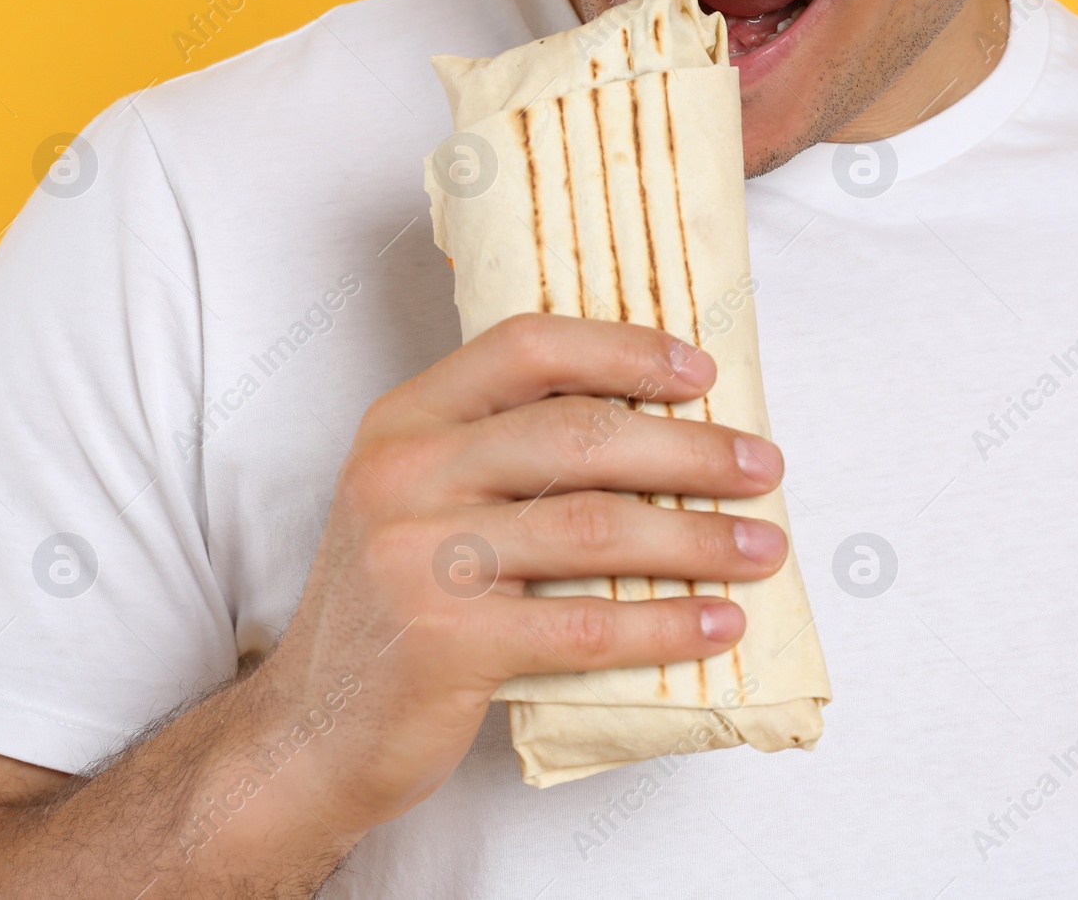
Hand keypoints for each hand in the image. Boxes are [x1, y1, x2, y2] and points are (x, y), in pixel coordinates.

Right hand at [256, 313, 787, 831]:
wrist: (312, 730)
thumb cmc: (395, 607)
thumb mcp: (420, 501)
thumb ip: (502, 454)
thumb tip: (657, 429)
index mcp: (405, 420)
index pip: (526, 347)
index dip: (624, 351)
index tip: (703, 375)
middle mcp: (405, 473)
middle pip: (579, 435)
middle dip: (691, 451)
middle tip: (764, 467)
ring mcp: (420, 558)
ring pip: (596, 529)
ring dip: (699, 539)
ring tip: (763, 547)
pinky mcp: (446, 643)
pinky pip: (587, 625)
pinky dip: (667, 625)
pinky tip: (719, 623)